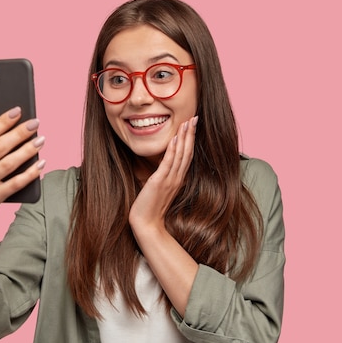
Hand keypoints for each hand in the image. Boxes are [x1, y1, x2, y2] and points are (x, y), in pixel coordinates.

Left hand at [129, 116, 196, 231]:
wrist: (146, 225)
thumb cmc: (149, 208)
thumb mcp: (158, 189)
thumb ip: (161, 178)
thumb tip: (159, 168)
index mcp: (177, 179)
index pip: (186, 156)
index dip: (190, 140)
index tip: (192, 126)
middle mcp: (176, 178)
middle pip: (187, 152)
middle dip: (190, 134)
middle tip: (194, 118)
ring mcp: (169, 180)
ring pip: (180, 155)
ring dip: (184, 138)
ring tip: (187, 123)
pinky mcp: (160, 182)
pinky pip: (168, 163)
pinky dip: (173, 150)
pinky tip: (176, 139)